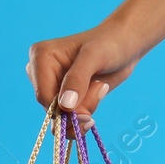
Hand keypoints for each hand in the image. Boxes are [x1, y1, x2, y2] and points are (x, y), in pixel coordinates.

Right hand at [27, 28, 142, 128]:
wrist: (123, 46)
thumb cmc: (109, 44)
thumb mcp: (94, 57)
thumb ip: (78, 80)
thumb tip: (65, 106)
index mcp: (41, 57)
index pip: (43, 96)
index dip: (65, 111)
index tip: (88, 111)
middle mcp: (41, 72)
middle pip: (52, 110)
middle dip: (78, 111)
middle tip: (100, 91)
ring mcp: (52, 86)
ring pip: (61, 118)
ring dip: (84, 113)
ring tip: (100, 90)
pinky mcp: (64, 96)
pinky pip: (69, 119)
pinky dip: (85, 116)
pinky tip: (97, 97)